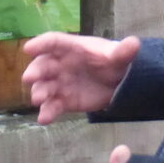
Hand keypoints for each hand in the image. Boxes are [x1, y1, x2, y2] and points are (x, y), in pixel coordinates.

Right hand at [20, 33, 141, 123]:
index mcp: (71, 48)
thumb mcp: (120, 56)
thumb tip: (135, 43)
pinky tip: (44, 119)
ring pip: (44, 87)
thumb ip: (123, 51)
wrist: (118, 82)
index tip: (28, 49)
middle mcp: (60, 64)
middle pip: (43, 65)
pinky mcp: (64, 101)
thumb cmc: (113, 62)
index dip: (40, 44)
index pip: (53, 42)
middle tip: (29, 78)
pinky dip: (47, 113)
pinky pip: (53, 106)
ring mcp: (60, 83)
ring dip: (39, 92)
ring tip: (38, 100)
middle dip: (35, 71)